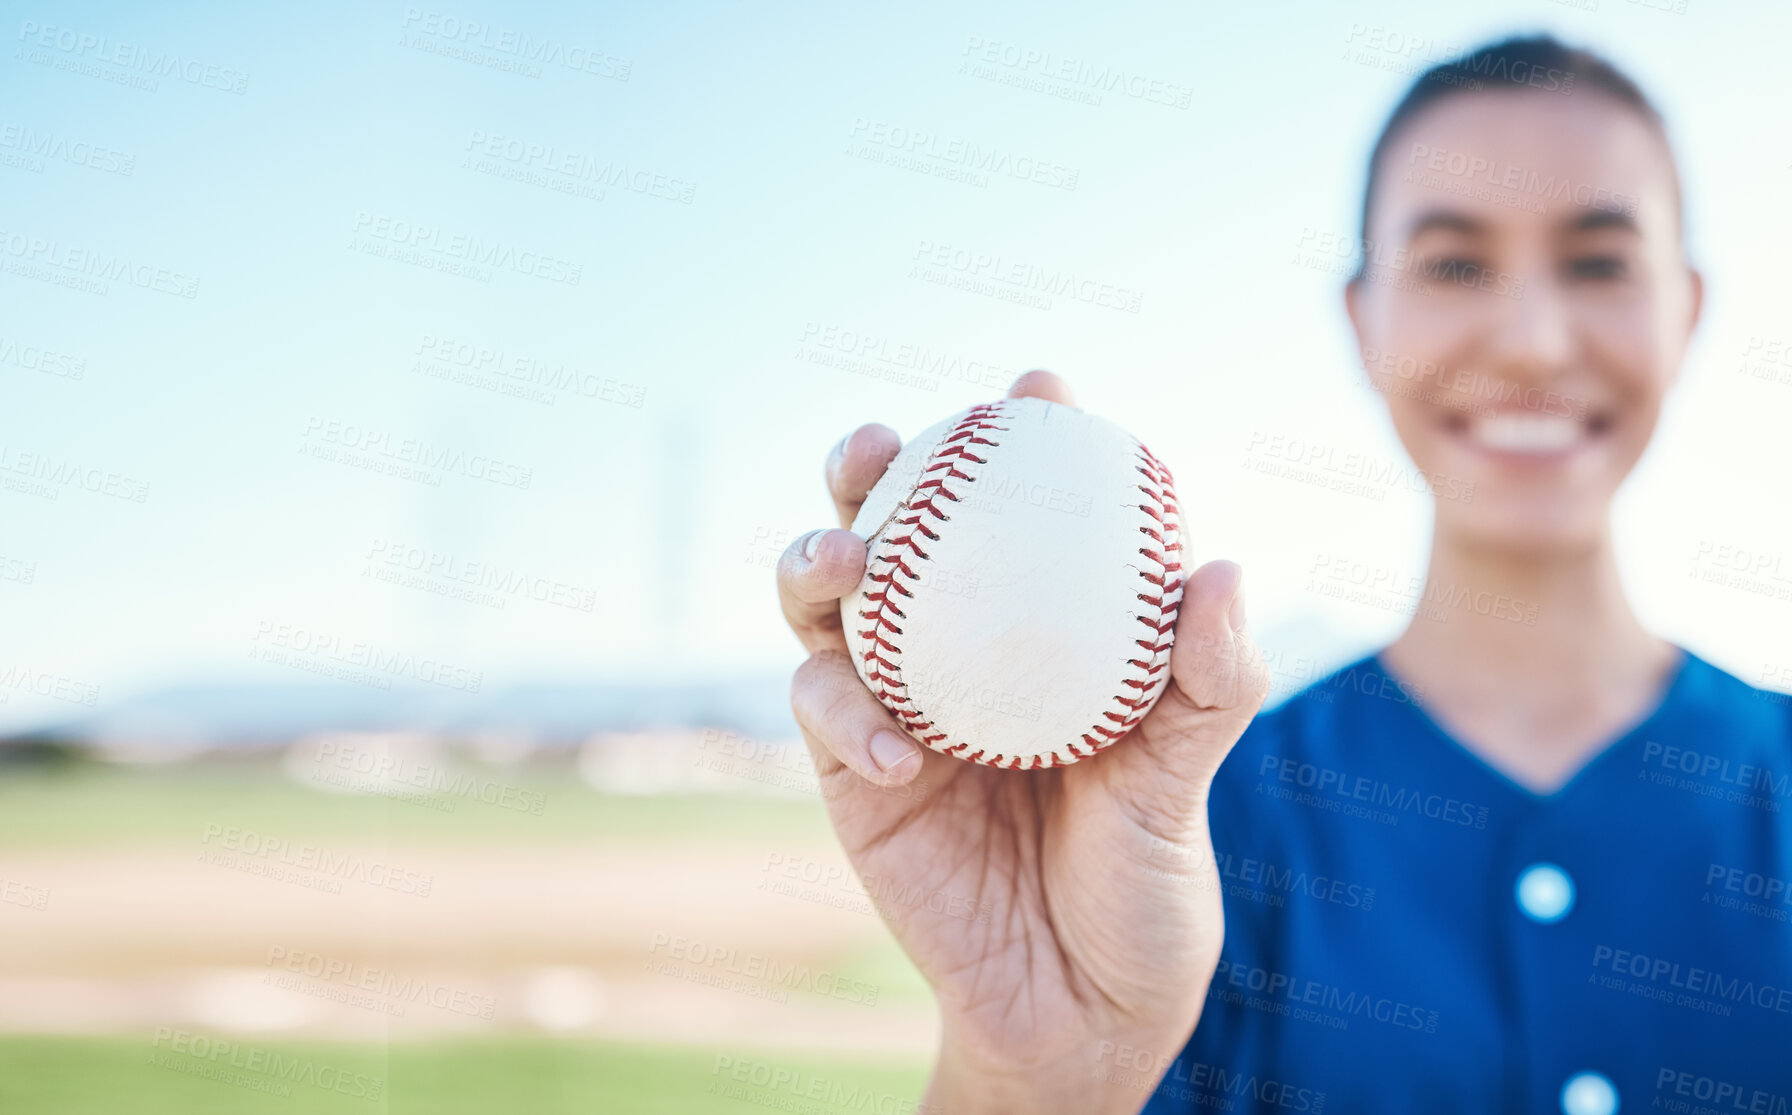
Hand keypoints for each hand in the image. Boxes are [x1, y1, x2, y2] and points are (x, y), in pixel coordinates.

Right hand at [777, 371, 1270, 1113]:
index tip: (1037, 384)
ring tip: (847, 562)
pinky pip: (823, 711)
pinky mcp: (848, 768)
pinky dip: (846, 712)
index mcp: (1043, 629)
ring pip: (825, 599)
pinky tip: (900, 751)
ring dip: (817, 560)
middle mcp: (962, 646)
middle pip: (892, 524)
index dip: (1019, 432)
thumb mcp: (1184, 775)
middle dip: (871, 463)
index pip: (1022, 509)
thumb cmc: (1143, 877)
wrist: (1081, 1002)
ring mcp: (895, 700)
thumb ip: (1208, 681)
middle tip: (886, 445)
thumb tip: (1219, 569)